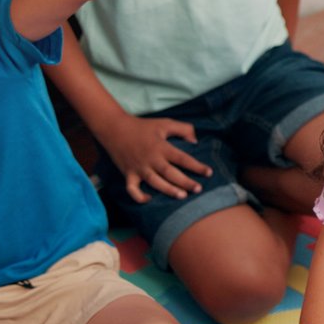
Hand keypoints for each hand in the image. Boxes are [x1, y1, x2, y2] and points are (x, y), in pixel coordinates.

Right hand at [95, 112, 210, 202]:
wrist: (114, 128)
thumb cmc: (143, 126)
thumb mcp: (165, 123)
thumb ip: (183, 129)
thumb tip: (196, 141)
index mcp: (161, 147)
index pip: (182, 158)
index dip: (196, 166)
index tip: (209, 173)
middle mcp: (151, 159)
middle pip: (170, 173)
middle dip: (185, 182)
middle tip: (198, 189)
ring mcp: (138, 168)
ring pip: (155, 182)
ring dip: (168, 190)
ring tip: (182, 196)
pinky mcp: (128, 174)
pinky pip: (132, 189)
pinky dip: (139, 197)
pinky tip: (149, 200)